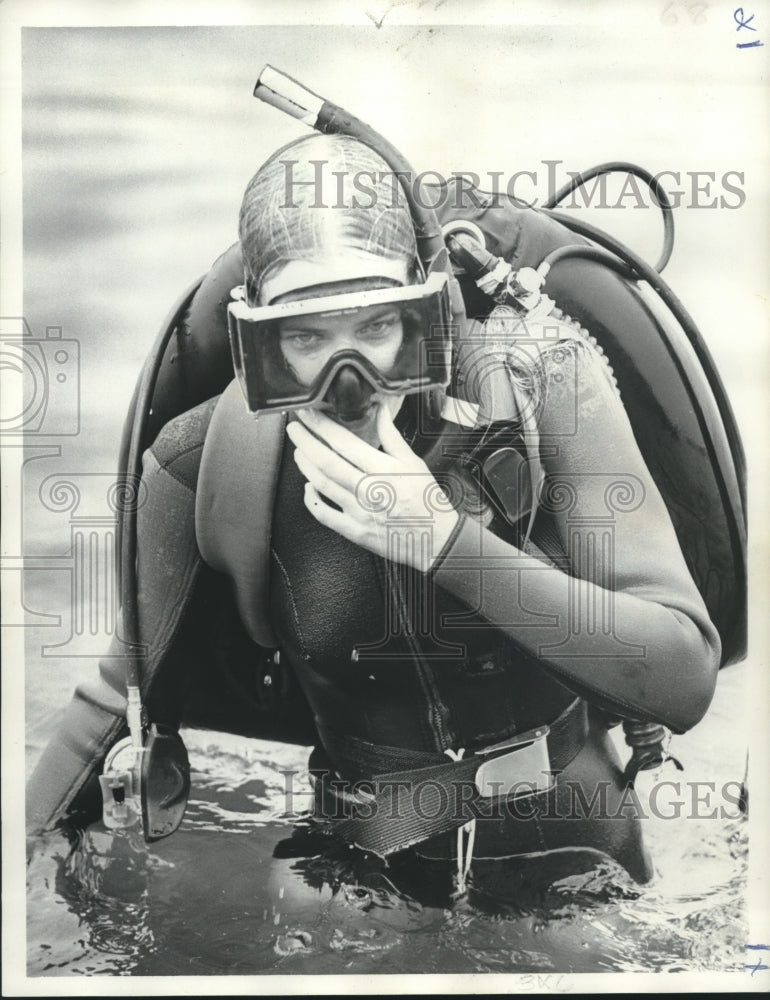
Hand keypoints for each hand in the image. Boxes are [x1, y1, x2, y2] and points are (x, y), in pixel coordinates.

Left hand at [285, 405, 459, 571]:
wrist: (435, 539)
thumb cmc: (426, 500)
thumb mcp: (413, 462)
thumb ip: (391, 435)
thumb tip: (380, 409)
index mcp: (382, 469)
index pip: (344, 443)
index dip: (321, 426)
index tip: (308, 414)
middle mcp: (367, 490)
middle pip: (326, 462)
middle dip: (305, 441)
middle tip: (294, 427)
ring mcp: (358, 512)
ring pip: (321, 484)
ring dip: (305, 465)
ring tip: (298, 451)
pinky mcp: (354, 530)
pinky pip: (324, 515)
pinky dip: (311, 499)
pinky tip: (308, 487)